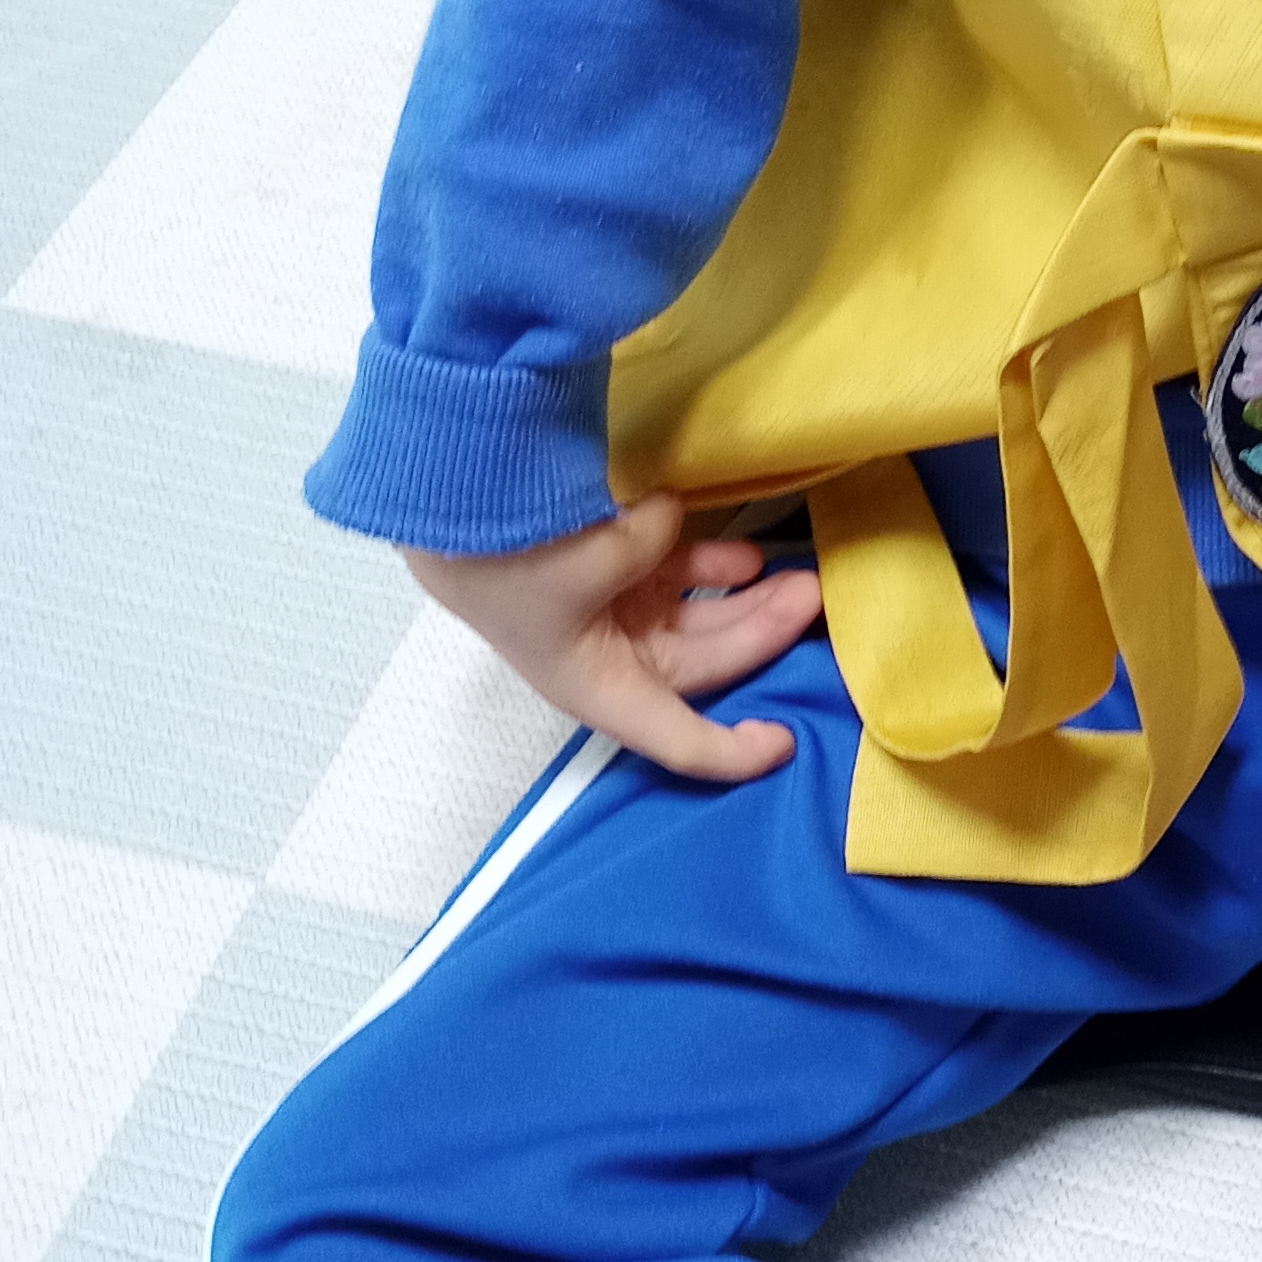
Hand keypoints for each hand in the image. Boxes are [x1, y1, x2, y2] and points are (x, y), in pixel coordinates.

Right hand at [404, 492, 821, 784]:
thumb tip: (670, 519)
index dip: (733, 752)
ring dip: (745, 601)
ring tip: (794, 575)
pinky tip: (743, 555)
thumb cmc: (512, 559)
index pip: (677, 738)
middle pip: (703, 663)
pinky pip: (677, 578)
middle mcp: (611, 659)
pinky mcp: (610, 570)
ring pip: (697, 618)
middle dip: (761, 635)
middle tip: (811, 599)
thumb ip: (653, 546)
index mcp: (601, 687)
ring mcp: (612, 613)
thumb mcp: (593, 562)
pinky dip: (712, 567)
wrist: (450, 509)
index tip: (786, 742)